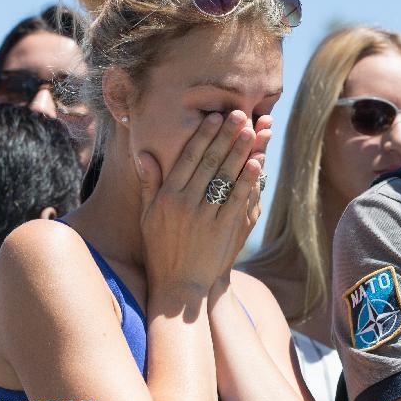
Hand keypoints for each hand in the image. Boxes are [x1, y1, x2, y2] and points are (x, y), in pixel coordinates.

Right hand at [136, 111, 263, 297]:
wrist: (178, 287)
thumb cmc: (160, 249)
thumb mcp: (148, 216)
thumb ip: (149, 184)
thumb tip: (143, 153)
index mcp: (167, 197)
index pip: (188, 158)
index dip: (203, 135)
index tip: (215, 116)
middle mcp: (185, 204)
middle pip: (209, 162)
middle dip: (226, 136)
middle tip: (240, 114)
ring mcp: (204, 217)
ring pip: (225, 177)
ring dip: (240, 152)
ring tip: (252, 131)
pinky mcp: (222, 230)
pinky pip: (237, 199)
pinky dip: (247, 180)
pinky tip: (257, 163)